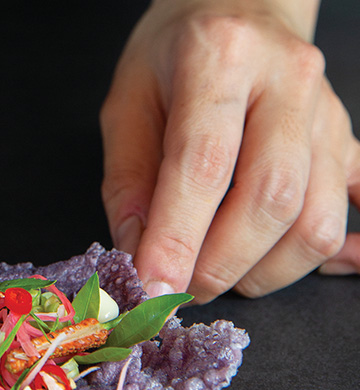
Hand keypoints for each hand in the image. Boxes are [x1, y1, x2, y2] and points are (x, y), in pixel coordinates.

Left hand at [100, 0, 359, 302]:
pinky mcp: (348, 142)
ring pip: (315, 221)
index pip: (202, 164)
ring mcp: (327, 114)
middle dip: (219, 264)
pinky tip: (281, 264)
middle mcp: (287, 82)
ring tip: (216, 271)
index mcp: (219, 58)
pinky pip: (352, 212)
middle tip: (180, 286)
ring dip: (262, 272)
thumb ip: (127, 181)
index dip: (176, 239)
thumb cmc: (174, 55)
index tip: (152, 288)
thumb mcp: (126, 103)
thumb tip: (138, 254)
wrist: (240, 6)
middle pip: (270, 199)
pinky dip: (325, 257)